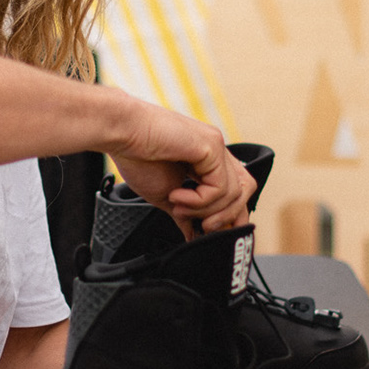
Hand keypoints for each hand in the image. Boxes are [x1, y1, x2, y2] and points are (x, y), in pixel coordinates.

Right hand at [107, 100, 252, 239]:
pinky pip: (220, 186)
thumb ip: (184, 213)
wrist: (122, 133)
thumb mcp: (165, 195)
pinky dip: (199, 200)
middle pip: (245, 190)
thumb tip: (191, 235)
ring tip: (178, 205)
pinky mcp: (212, 146)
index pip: (235, 190)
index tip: (209, 232)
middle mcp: (216, 152)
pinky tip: (177, 195)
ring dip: (205, 209)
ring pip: (234, 193)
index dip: (230, 215)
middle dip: (229, 215)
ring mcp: (216, 147)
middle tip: (204, 227)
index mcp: (206, 161)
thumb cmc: (137, 156)